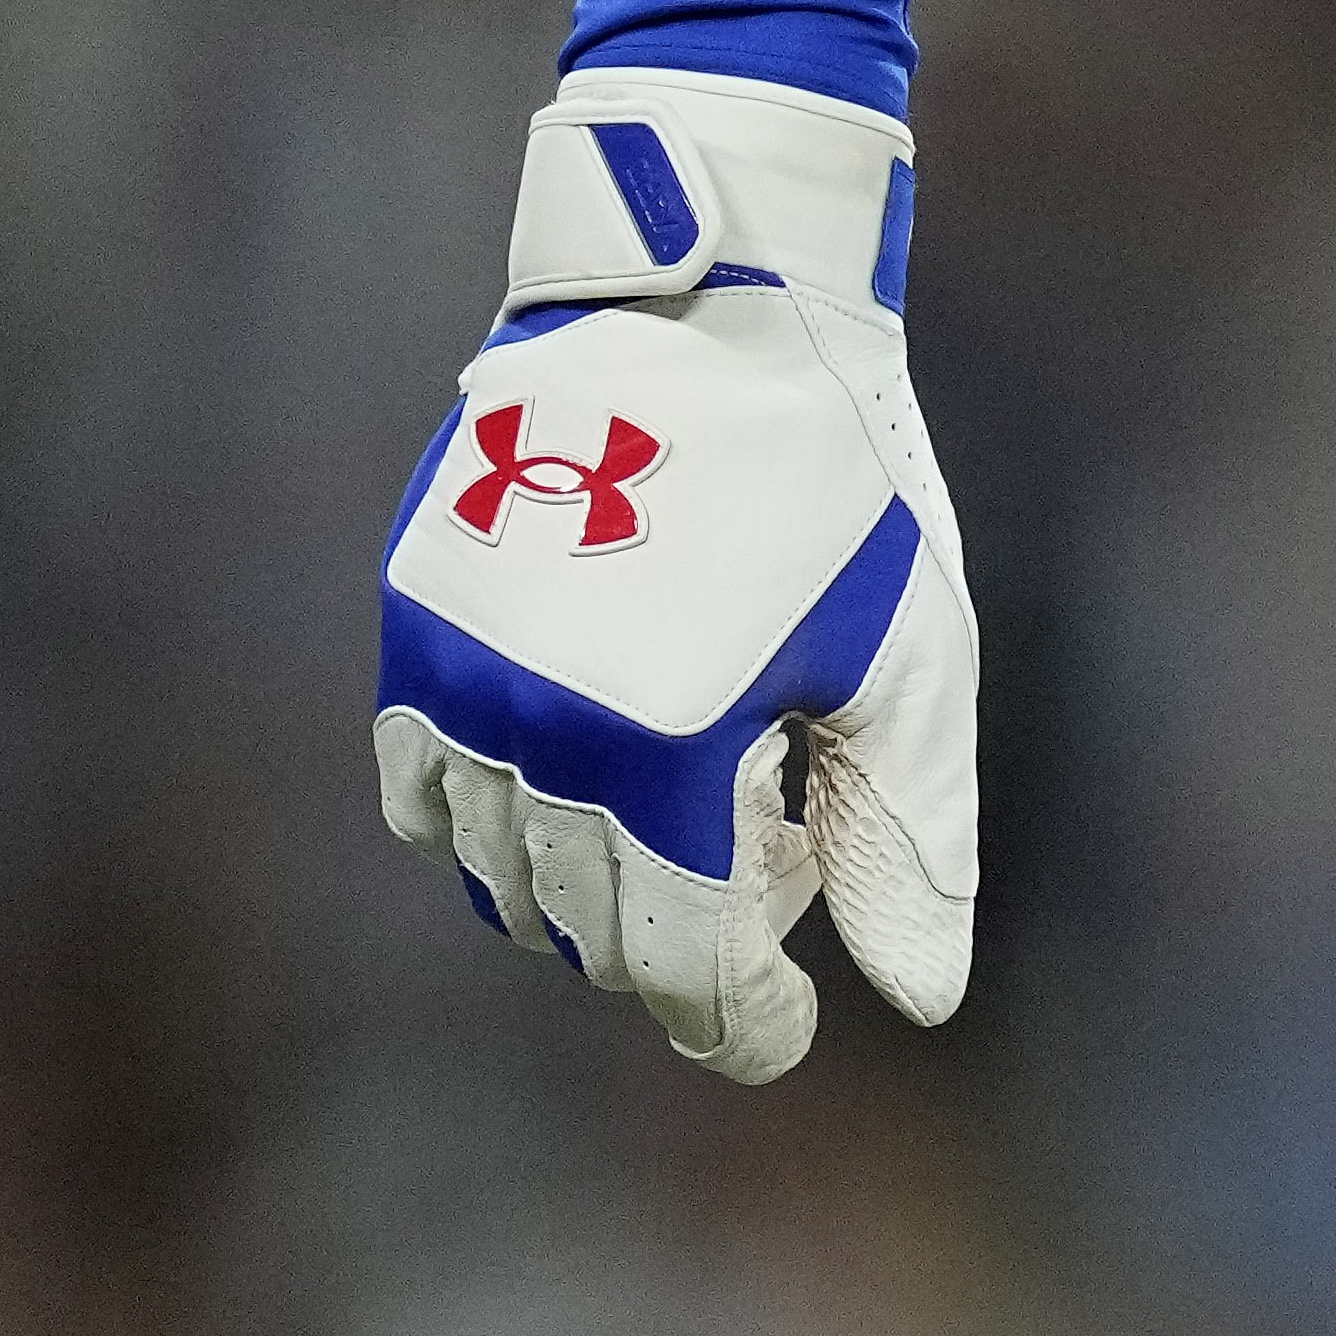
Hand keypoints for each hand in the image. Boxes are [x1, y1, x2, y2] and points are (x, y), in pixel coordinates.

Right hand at [373, 75, 980, 1081]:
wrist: (708, 301)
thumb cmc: (836, 479)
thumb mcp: (908, 659)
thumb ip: (907, 841)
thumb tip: (922, 1001)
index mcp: (667, 751)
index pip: (684, 961)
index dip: (740, 1020)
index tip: (784, 1033)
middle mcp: (538, 734)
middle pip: (592, 929)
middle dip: (684, 943)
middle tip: (771, 869)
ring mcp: (458, 682)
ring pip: (500, 875)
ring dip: (592, 891)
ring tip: (694, 809)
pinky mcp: (414, 629)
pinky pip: (424, 792)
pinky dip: (489, 830)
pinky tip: (576, 788)